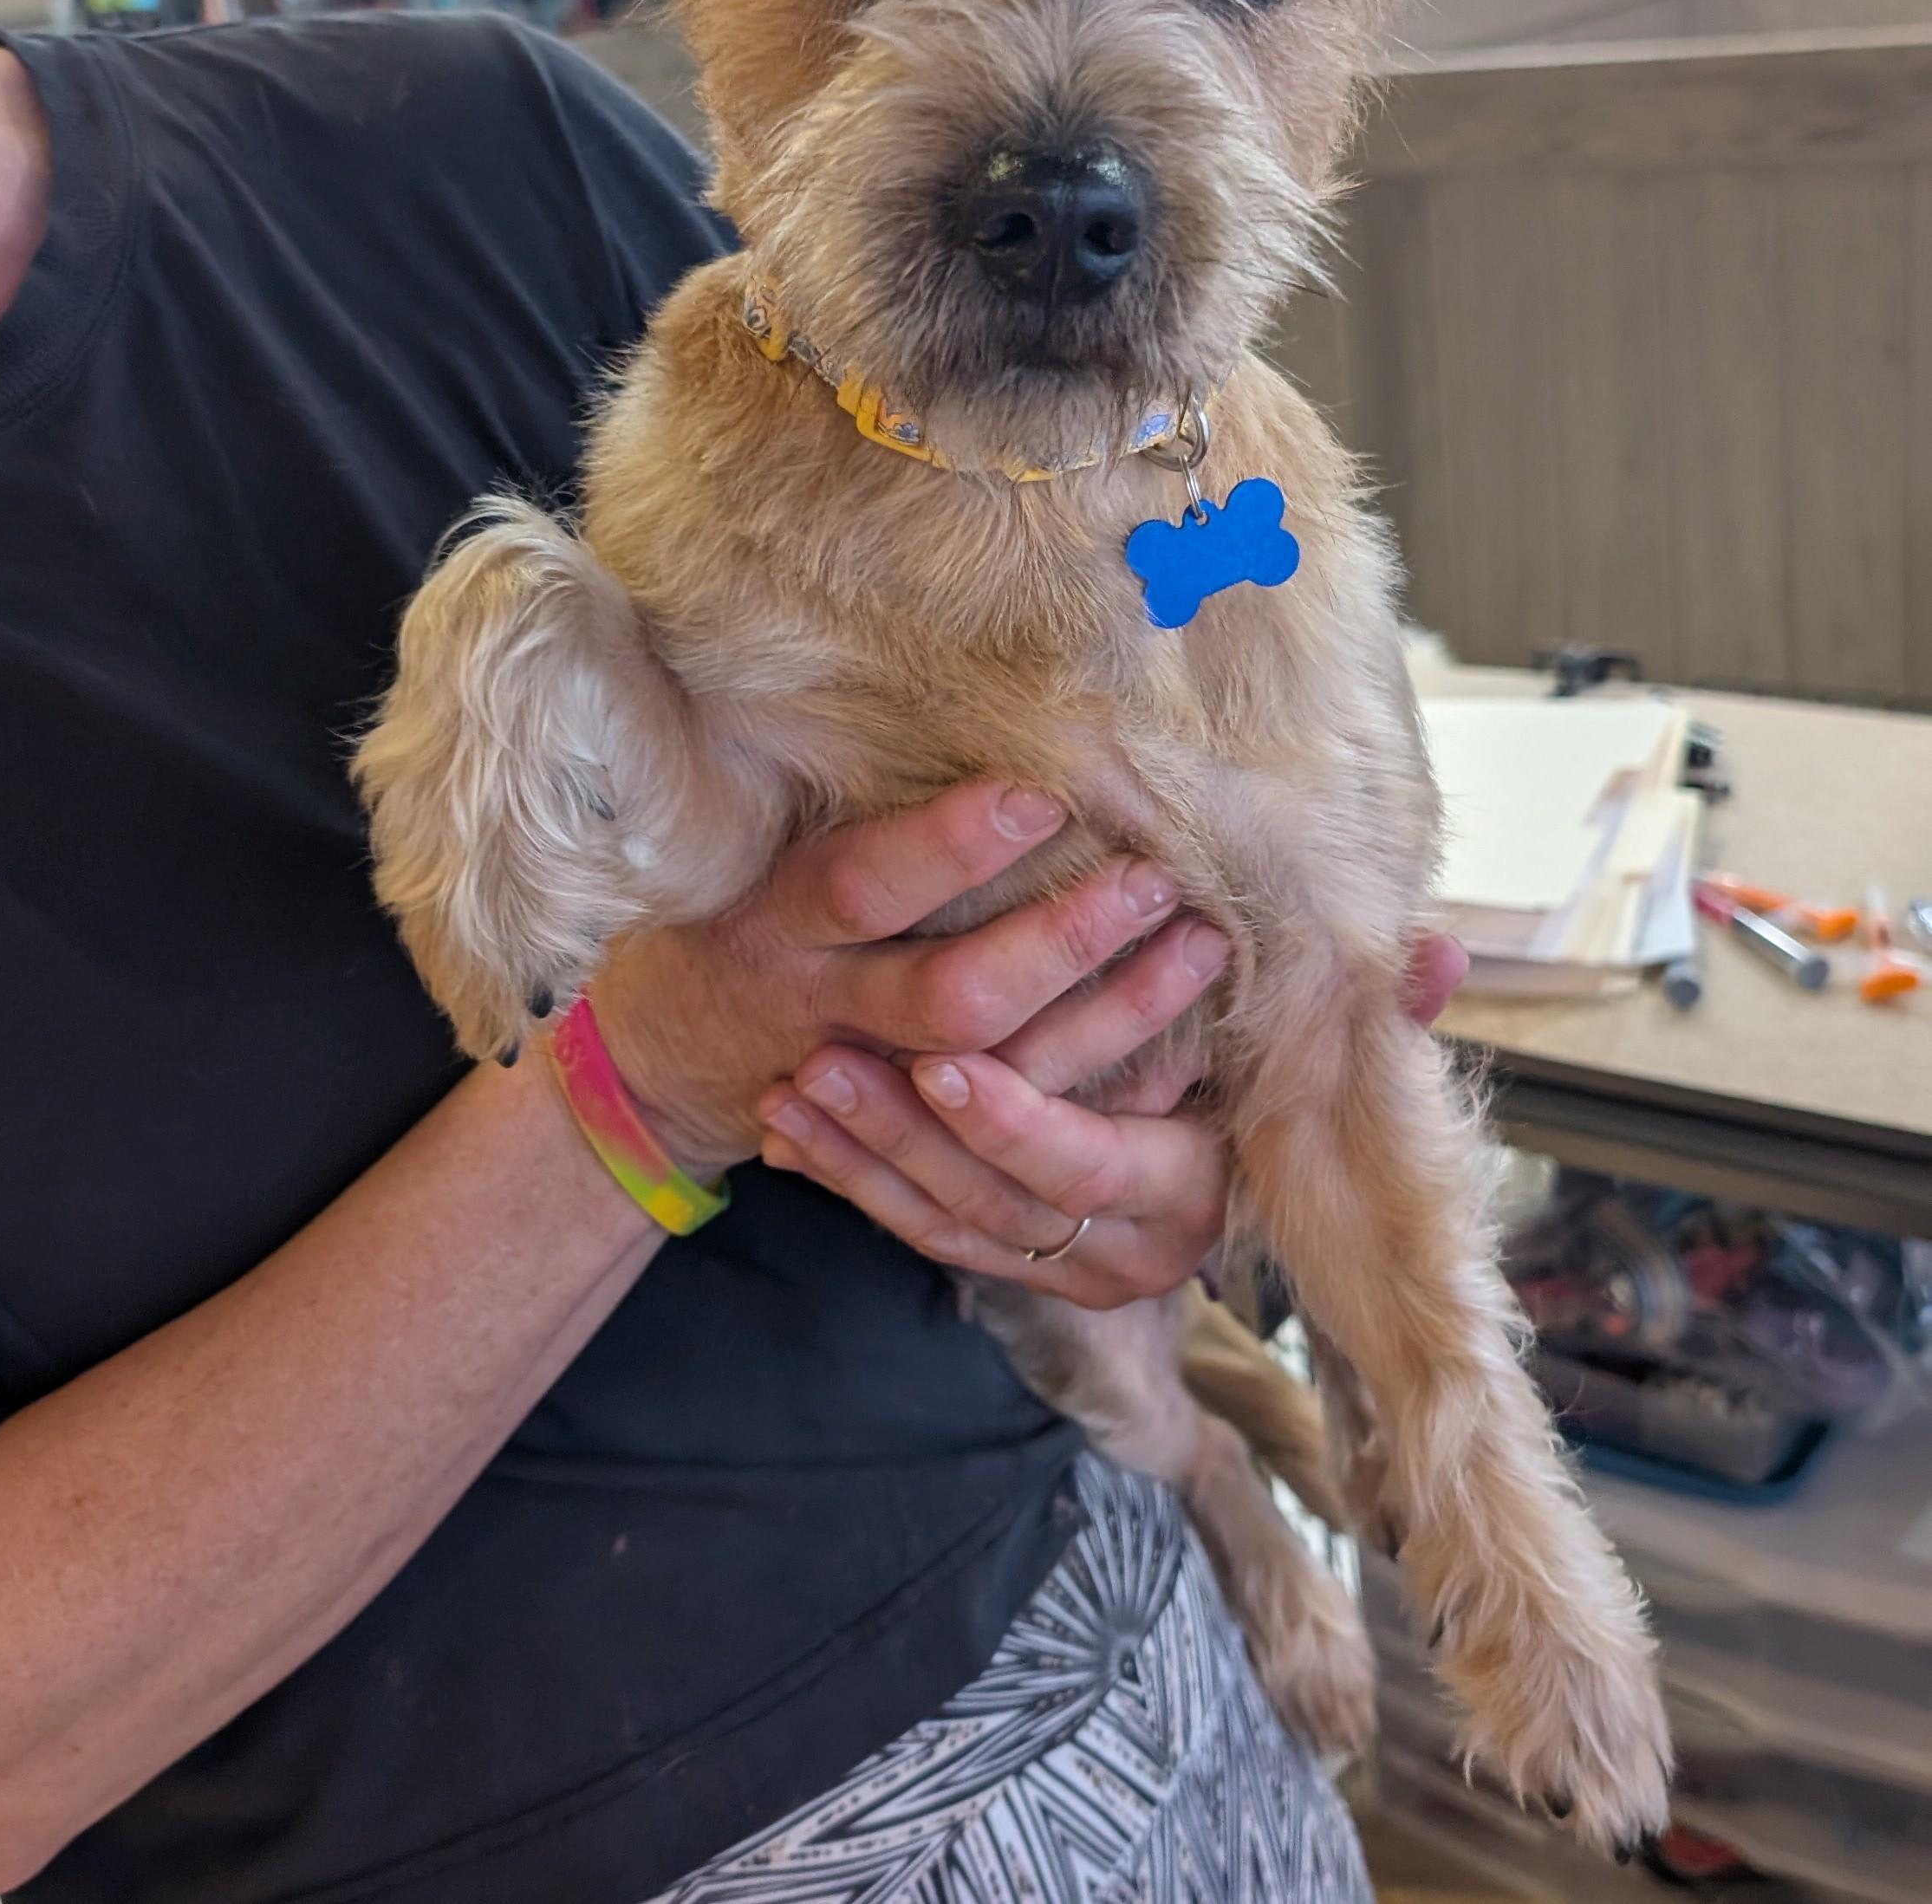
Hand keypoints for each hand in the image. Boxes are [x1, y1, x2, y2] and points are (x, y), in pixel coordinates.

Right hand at [579, 781, 1196, 1180]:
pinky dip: (1107, 1103)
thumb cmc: (737, 910)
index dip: (949, 846)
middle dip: (1060, 944)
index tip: (1042, 795)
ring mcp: (873, 1087)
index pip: (862, 882)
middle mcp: (826, 1008)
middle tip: (1156, 880)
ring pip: (1000, 1080)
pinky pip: (1020, 1144)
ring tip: (1204, 946)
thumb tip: (972, 692)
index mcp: (781, 918)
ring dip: (1111, 1024)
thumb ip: (849, 800)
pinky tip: (1191, 1056)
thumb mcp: (758, 846)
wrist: (661, 1061)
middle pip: (950, 998)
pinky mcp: (919, 1142)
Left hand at [756, 931, 1469, 1306]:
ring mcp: (1055, 1269)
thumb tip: (1438, 957)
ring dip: (860, 1153)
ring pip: (941, 1223)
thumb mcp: (1308, 1046)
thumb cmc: (1245, 1078)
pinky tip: (788, 1129)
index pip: (1088, 1170)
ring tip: (795, 1077)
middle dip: (903, 1132)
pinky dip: (849, 1184)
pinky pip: (912, 1234)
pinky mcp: (1000, 1262)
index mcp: (1190, 1198)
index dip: (1016, 1121)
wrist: (1196, 1172)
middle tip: (825, 1053)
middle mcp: (1122, 1253)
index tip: (944, 1055)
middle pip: (994, 1201)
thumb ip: (1369, 1013)